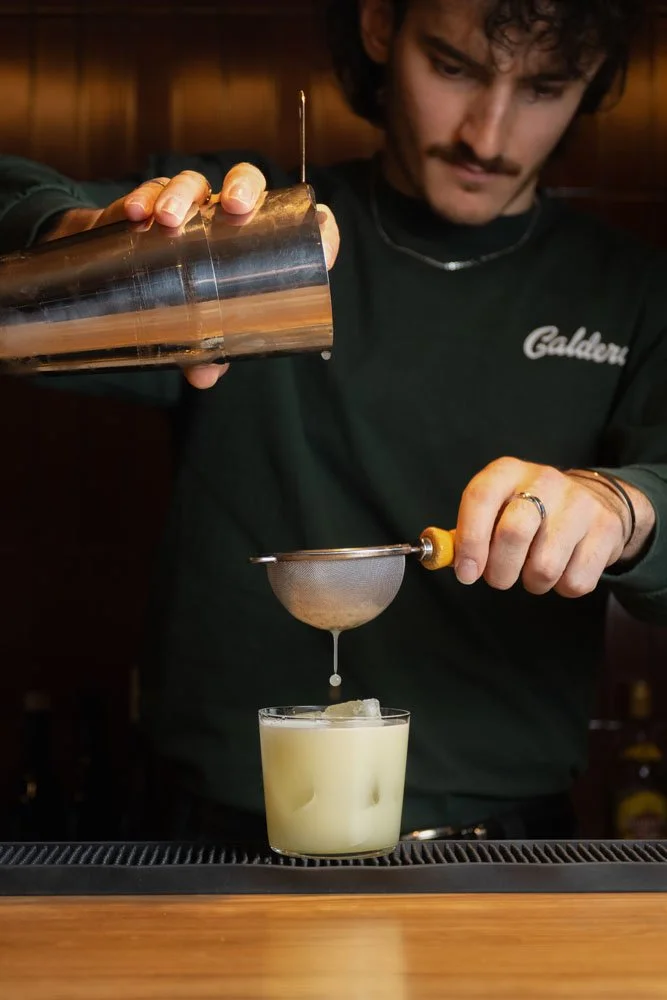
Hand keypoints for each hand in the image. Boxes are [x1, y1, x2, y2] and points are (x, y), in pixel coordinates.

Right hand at [43, 164, 339, 389]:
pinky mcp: (153, 203)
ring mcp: (192, 207)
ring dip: (184, 193)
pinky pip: (152, 191)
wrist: (130, 283)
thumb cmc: (188, 306)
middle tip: (234, 206)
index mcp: (261, 247)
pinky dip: (144, 197)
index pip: (302, 228)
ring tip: (168, 218)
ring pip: (197, 184)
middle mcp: (231, 218)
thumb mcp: (203, 333)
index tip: (321, 228)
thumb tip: (204, 377)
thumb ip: (209, 353)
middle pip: (248, 185)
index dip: (318, 226)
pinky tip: (136, 213)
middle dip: (244, 187)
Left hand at [453, 458, 655, 596]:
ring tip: (533, 570)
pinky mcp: (605, 530)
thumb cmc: (531, 512)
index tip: (466, 573)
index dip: (469, 541)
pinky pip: (574, 581)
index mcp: (507, 472)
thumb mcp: (497, 508)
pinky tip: (563, 568)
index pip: (480, 498)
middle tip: (499, 577)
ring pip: (544, 566)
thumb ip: (465, 532)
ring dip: (532, 582)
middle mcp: (544, 480)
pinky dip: (562, 587)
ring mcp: (579, 504)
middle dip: (499, 571)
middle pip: (513, 533)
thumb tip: (436, 554)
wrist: (595, 502)